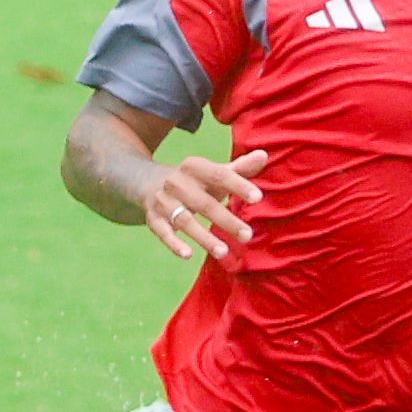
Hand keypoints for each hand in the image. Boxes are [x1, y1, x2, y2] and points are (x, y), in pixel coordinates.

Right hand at [142, 146, 268, 260]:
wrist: (148, 182)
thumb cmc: (193, 181)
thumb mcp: (213, 172)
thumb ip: (239, 168)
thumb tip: (264, 156)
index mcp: (194, 167)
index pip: (218, 175)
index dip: (238, 185)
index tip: (258, 198)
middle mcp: (176, 182)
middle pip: (204, 203)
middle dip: (226, 220)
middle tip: (248, 236)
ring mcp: (163, 201)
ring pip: (184, 221)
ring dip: (204, 237)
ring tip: (224, 253)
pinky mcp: (153, 219)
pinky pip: (163, 232)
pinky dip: (174, 244)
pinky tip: (188, 255)